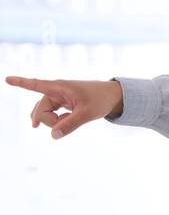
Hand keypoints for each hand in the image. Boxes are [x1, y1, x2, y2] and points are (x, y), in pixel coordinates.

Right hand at [5, 75, 123, 138]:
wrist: (112, 96)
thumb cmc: (100, 100)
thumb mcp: (87, 114)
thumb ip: (70, 125)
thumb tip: (53, 136)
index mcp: (59, 87)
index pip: (36, 85)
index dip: (21, 83)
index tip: (6, 79)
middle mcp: (55, 91)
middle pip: (41, 110)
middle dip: (50, 122)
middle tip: (65, 125)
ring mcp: (57, 97)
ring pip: (45, 114)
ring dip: (53, 122)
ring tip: (64, 125)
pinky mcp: (61, 103)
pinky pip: (50, 114)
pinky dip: (54, 121)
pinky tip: (49, 125)